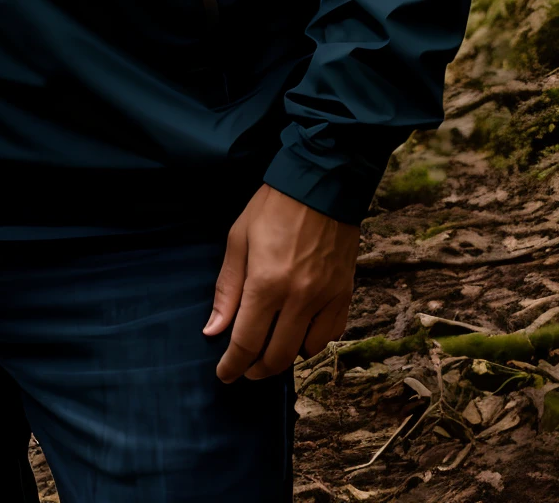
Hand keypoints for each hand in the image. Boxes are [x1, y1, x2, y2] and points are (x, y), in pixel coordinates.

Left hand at [205, 184, 359, 382]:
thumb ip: (227, 288)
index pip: (246, 343)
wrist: (322, 183)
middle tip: (245, 367)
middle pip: (277, 357)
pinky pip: (330, 335)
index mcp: (267, 284)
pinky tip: (300, 332)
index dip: (232, 366)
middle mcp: (298, 298)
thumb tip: (213, 330)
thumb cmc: (273, 207)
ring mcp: (325, 298)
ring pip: (305, 351)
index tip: (224, 374)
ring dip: (285, 356)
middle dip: (256, 370)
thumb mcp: (239, 239)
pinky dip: (313, 341)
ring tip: (271, 346)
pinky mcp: (344, 294)